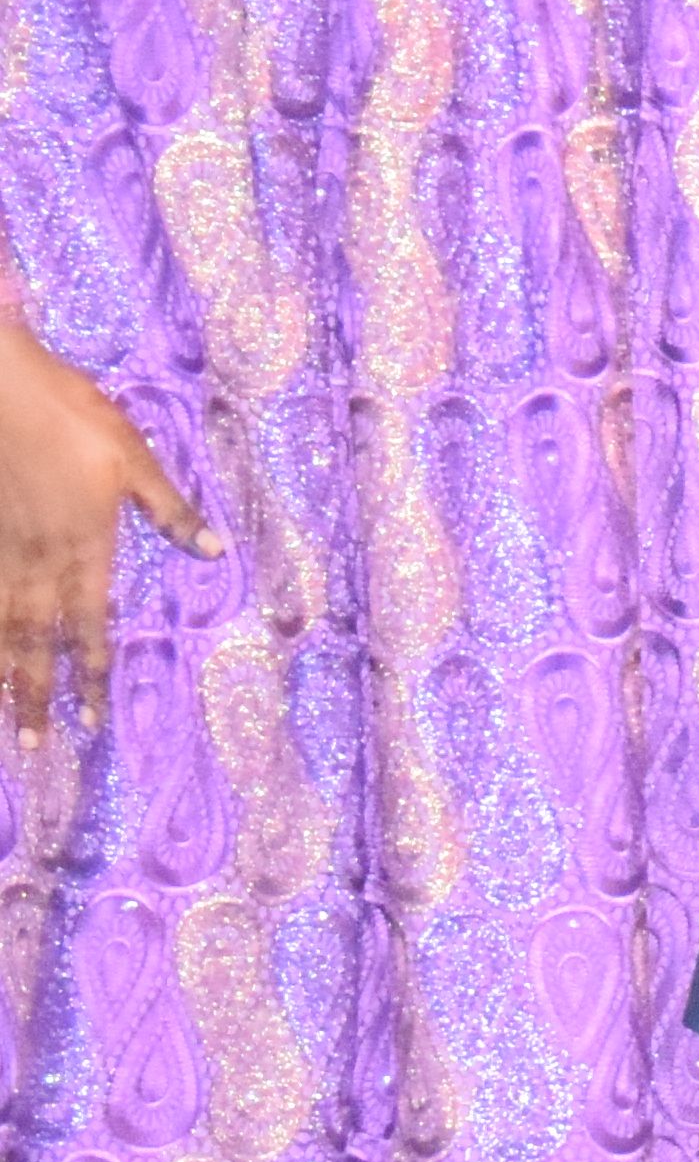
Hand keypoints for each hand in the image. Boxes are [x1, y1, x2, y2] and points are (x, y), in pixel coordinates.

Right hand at [0, 328, 205, 735]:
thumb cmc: (73, 417)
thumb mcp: (135, 458)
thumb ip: (170, 510)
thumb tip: (215, 551)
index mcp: (85, 546)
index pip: (90, 624)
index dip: (90, 672)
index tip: (92, 717)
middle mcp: (38, 560)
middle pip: (35, 642)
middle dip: (36, 696)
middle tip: (37, 745)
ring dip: (2, 676)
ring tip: (6, 719)